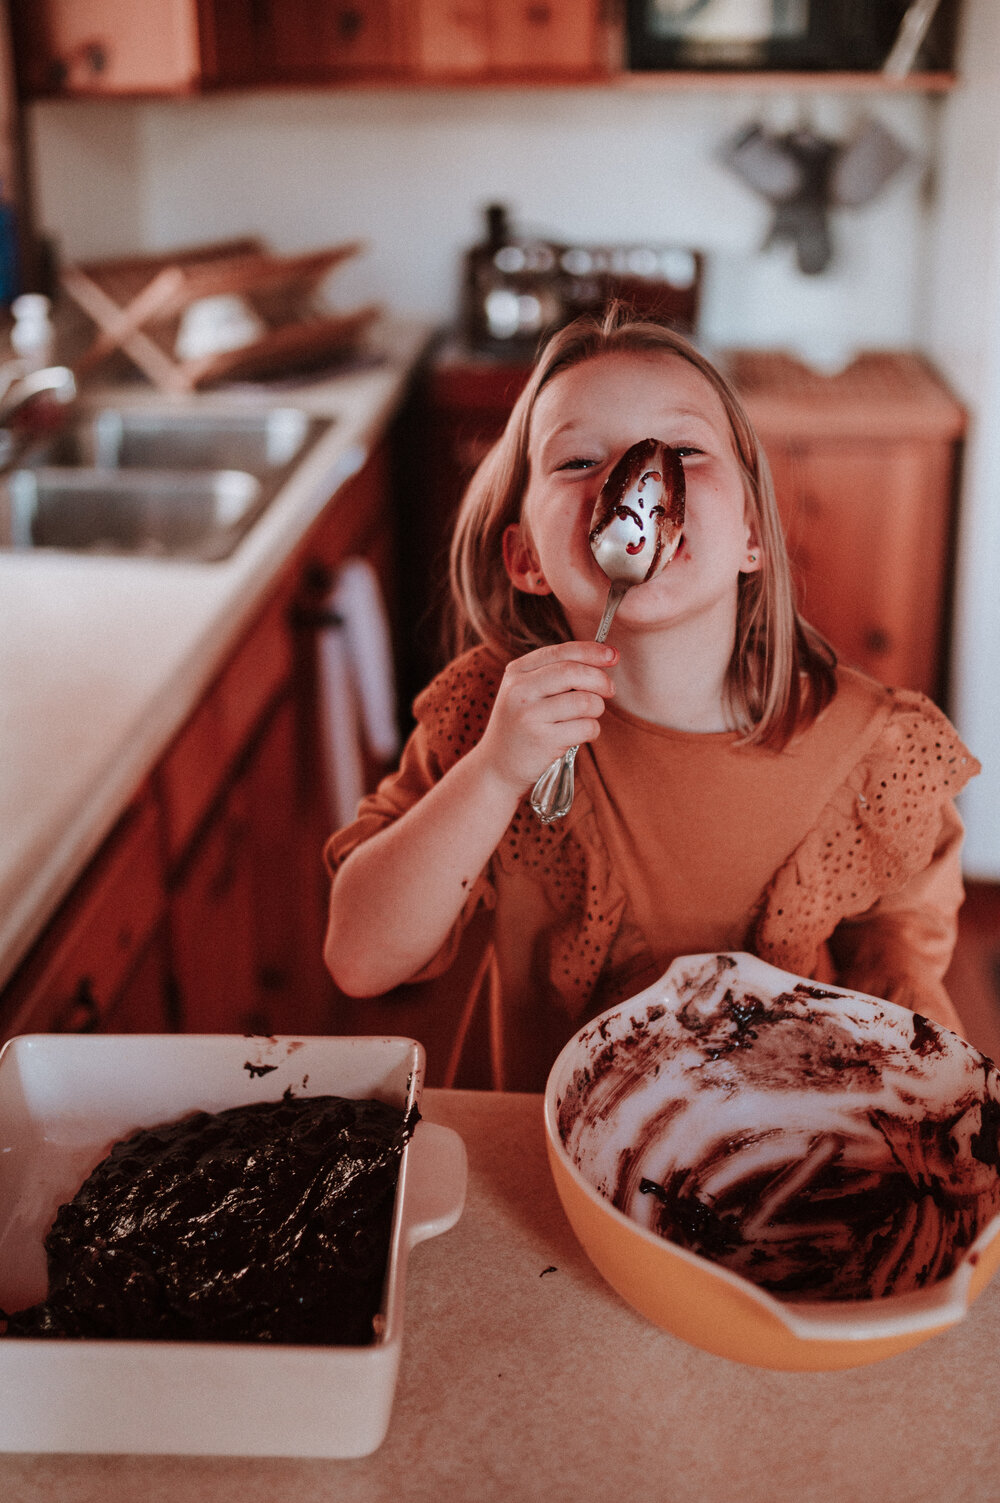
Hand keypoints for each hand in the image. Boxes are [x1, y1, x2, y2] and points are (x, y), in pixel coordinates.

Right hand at [475, 640, 617, 794]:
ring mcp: (529, 716)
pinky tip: (580, 734)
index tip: (612, 656)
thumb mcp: (527, 690)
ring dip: (597, 708)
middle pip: (573, 672)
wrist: (497, 765)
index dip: (592, 651)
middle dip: (600, 679)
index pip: (562, 651)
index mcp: (517, 671)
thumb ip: (557, 671)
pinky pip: (586, 727)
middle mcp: (520, 690)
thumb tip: (606, 656)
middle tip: (609, 690)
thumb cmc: (522, 724)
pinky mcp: (543, 741)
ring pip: (584, 701)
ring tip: (587, 716)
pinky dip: (593, 730)